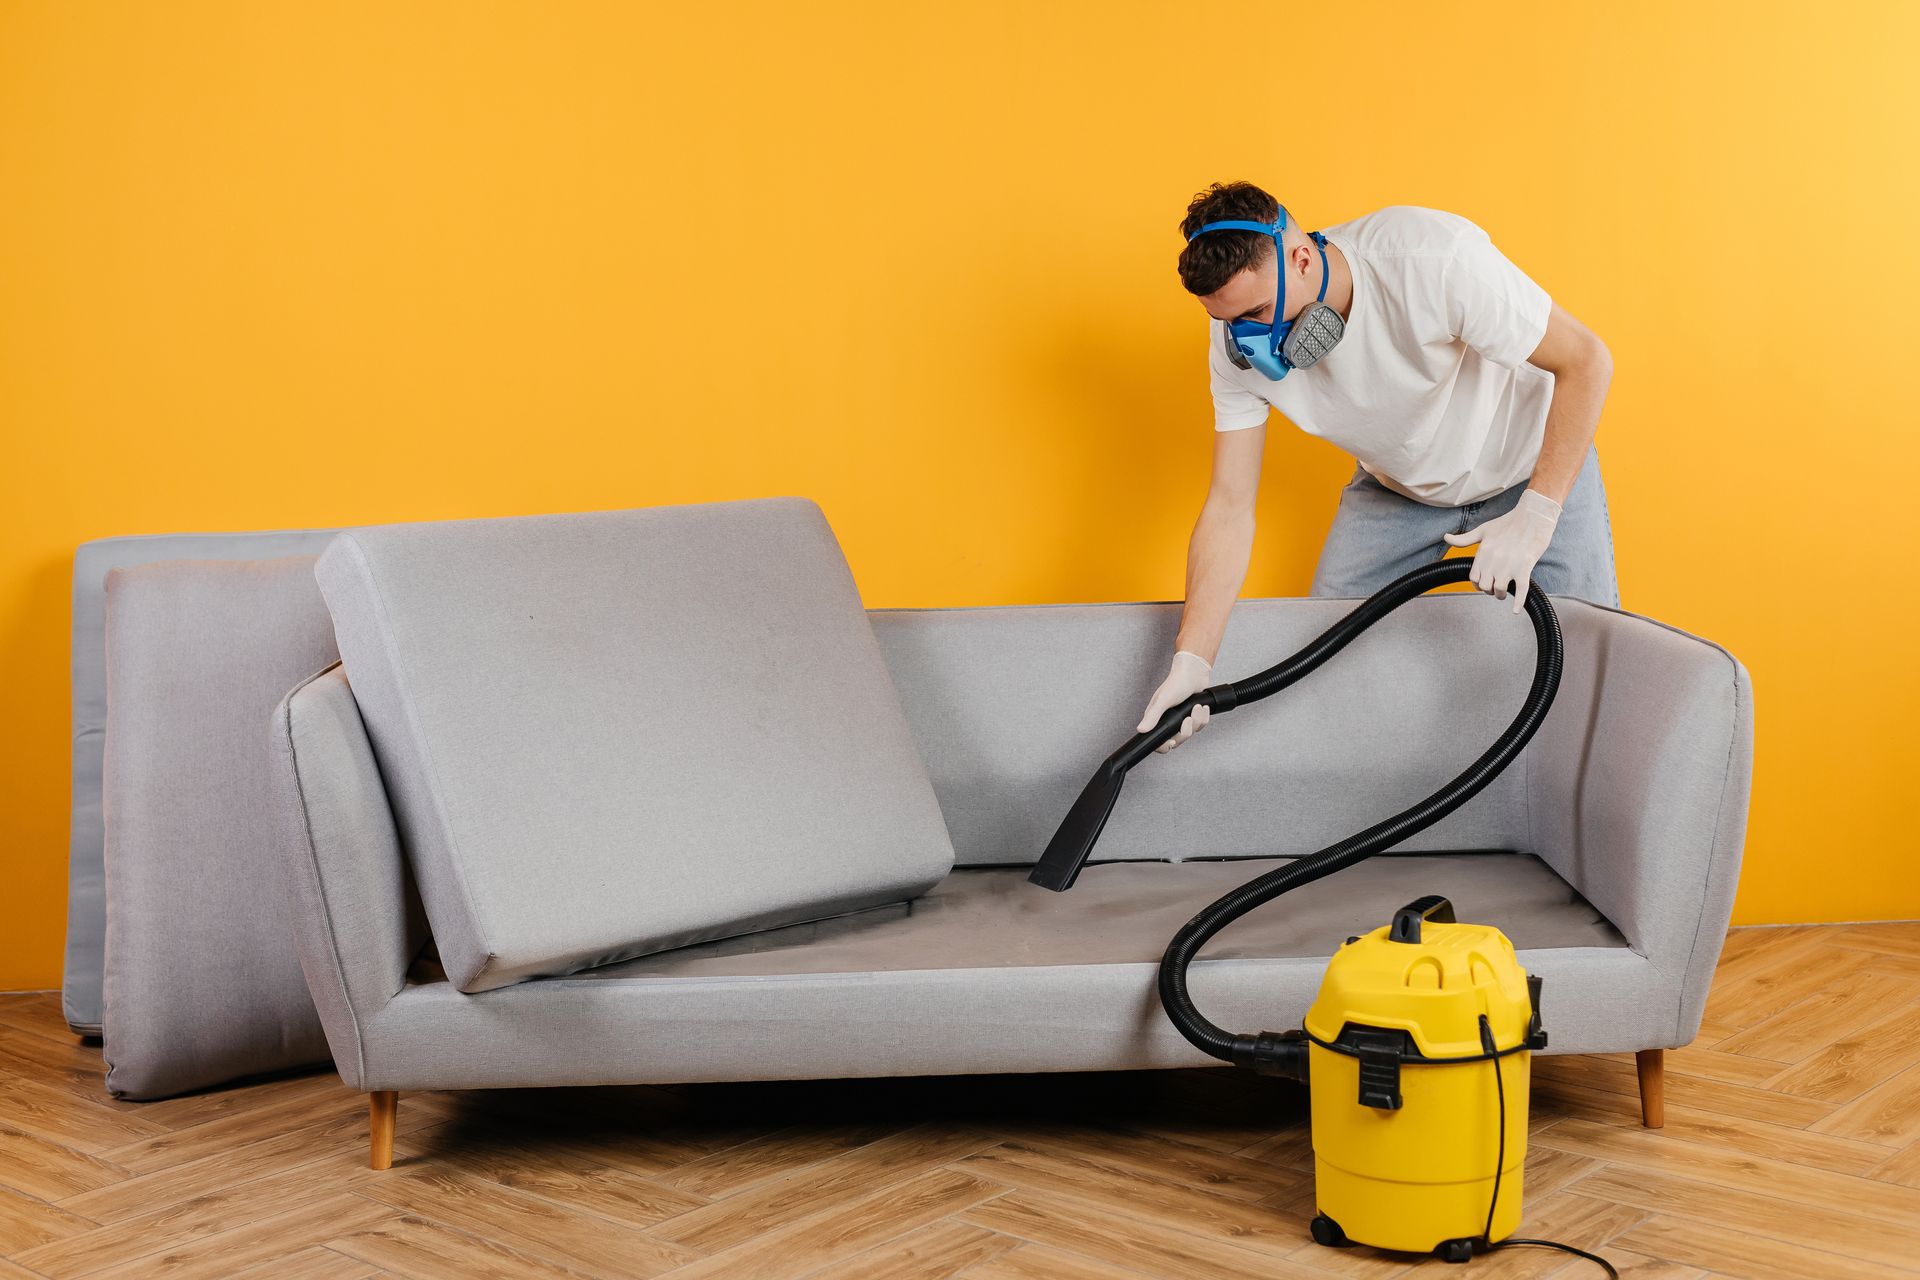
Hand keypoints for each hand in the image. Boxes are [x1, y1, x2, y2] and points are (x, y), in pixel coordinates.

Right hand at [1137, 650, 1212, 753]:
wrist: (1194, 671)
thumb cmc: (1176, 682)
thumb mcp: (1163, 700)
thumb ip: (1152, 716)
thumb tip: (1141, 730)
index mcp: (1157, 718)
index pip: (1158, 740)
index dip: (1165, 745)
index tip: (1173, 741)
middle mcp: (1168, 720)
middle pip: (1177, 739)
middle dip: (1186, 730)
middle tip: (1188, 718)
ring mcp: (1181, 718)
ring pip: (1191, 732)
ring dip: (1197, 720)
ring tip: (1197, 707)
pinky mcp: (1192, 715)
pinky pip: (1200, 725)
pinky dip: (1203, 717)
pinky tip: (1202, 707)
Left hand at [1443, 489, 1560, 613]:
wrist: (1534, 515)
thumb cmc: (1509, 522)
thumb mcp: (1483, 529)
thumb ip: (1464, 538)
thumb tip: (1446, 537)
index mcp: (1483, 552)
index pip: (1474, 577)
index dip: (1478, 584)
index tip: (1485, 583)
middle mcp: (1494, 560)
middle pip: (1484, 586)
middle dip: (1489, 590)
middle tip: (1495, 588)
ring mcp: (1509, 565)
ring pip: (1499, 590)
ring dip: (1501, 595)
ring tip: (1504, 593)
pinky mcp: (1525, 567)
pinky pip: (1521, 589)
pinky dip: (1518, 602)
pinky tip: (1515, 610)